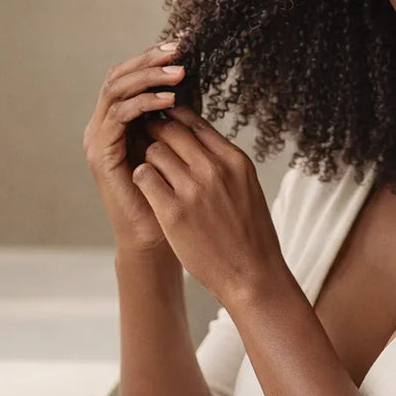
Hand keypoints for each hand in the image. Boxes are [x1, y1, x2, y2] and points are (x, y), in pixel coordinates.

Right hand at [82, 35, 190, 256]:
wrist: (159, 236)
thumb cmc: (174, 192)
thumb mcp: (180, 141)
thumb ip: (181, 111)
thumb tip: (196, 72)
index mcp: (121, 118)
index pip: (131, 74)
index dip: (153, 57)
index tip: (184, 45)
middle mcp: (104, 123)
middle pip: (119, 74)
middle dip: (149, 60)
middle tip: (178, 50)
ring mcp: (98, 137)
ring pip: (116, 89)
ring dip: (148, 77)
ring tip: (178, 72)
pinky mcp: (100, 153)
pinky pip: (118, 116)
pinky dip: (143, 103)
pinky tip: (169, 101)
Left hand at [133, 103, 287, 306]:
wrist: (252, 275)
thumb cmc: (250, 234)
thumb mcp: (246, 186)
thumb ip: (223, 162)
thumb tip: (198, 139)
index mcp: (234, 160)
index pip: (195, 122)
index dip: (175, 119)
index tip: (167, 125)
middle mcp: (214, 169)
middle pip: (171, 129)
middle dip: (157, 133)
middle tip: (151, 144)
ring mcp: (193, 189)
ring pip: (154, 151)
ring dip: (149, 159)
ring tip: (154, 174)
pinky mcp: (172, 212)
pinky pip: (144, 176)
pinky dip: (143, 179)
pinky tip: (150, 191)